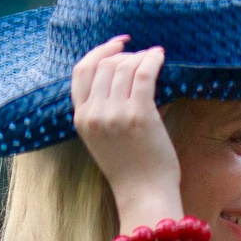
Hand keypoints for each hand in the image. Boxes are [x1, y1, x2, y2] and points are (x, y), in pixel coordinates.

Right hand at [70, 35, 177, 222]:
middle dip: (125, 54)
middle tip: (141, 55)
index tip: (117, 45)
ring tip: (153, 57)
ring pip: (124, 67)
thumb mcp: (101, 139)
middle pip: (104, 65)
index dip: (99, 52)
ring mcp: (115, 114)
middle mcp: (94, 113)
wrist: (144, 195)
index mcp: (81, 118)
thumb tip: (119, 75)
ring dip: (141, 56)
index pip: (81, 71)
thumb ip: (100, 111)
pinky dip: (153, 60)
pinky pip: (144, 74)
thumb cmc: (130, 170)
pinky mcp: (139, 115)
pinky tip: (160, 57)